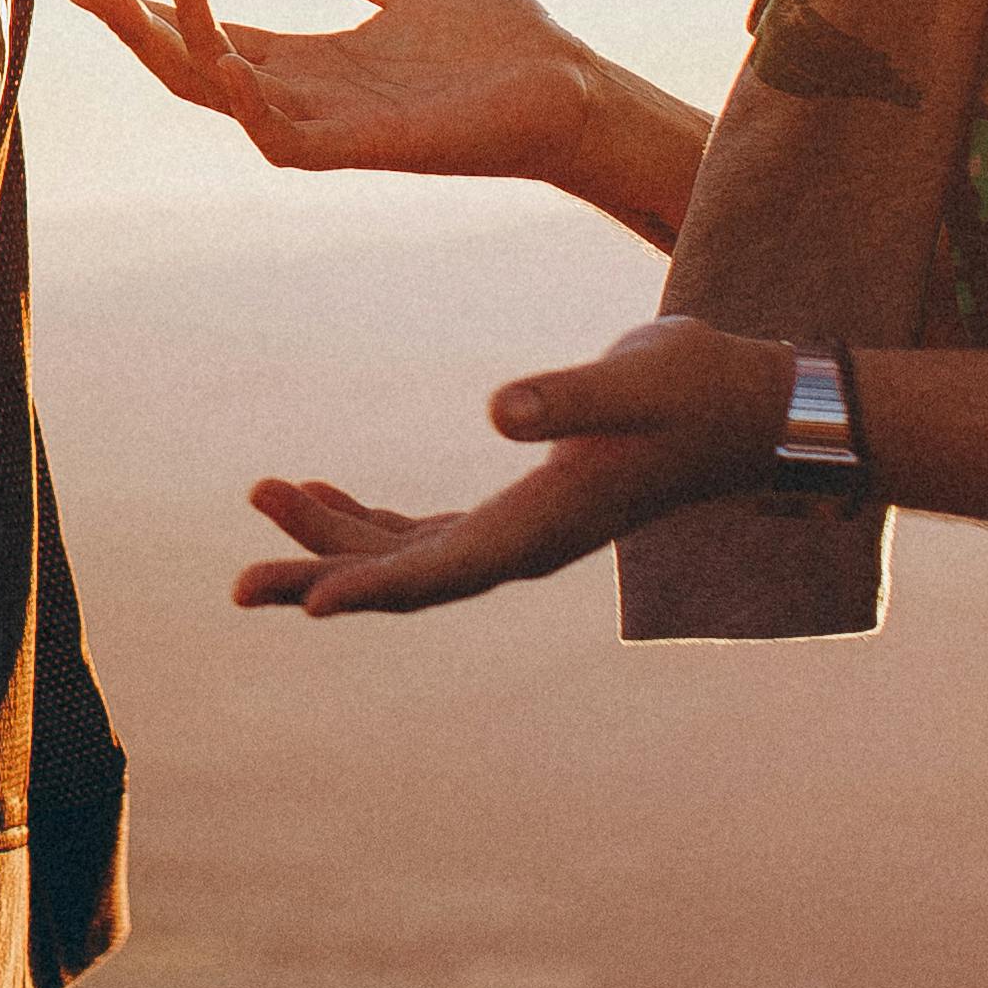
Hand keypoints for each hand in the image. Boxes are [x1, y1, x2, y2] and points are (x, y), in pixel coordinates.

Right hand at [69, 0, 610, 186]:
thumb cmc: (497, 47)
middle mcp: (311, 98)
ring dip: (185, 54)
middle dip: (142, 35)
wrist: (572, 89)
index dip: (156, 16)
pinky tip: (227, 61)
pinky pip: (286, 141)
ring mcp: (334, 128)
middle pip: (199, 74)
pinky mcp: (367, 149)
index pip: (214, 41)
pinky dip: (248, 106)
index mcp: (314, 62)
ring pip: (228, 102)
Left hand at [230, 319, 787, 614]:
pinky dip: (371, 518)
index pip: (441, 572)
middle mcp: (524, 543)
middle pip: (405, 578)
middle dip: (321, 576)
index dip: (370, 590)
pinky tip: (322, 490)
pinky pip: (426, 530)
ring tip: (262, 498)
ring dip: (333, 536)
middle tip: (238, 584)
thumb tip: (496, 409)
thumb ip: (565, 397)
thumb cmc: (697, 391)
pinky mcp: (520, 503)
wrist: (749, 406)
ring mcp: (520, 529)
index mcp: (543, 527)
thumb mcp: (635, 381)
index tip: (304, 606)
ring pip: (406, 554)